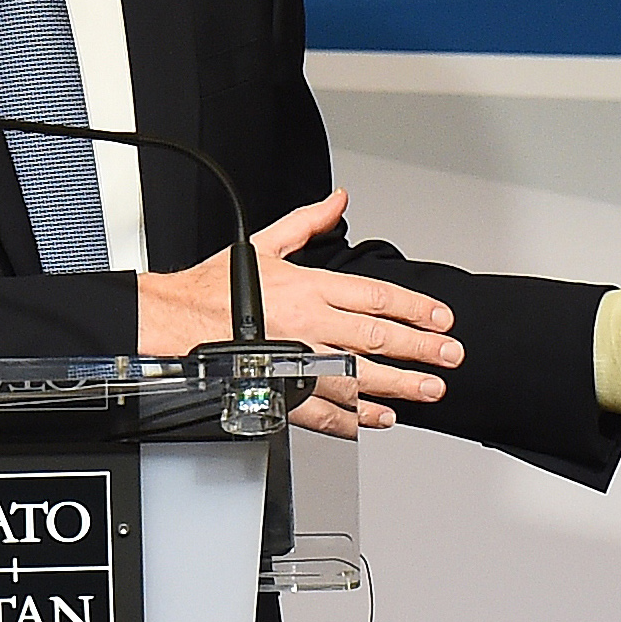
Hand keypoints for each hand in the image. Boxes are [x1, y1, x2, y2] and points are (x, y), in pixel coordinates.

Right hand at [138, 189, 460, 432]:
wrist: (171, 323)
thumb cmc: (212, 289)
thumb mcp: (264, 244)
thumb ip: (308, 223)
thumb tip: (338, 201)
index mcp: (307, 288)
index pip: (375, 296)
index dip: (414, 308)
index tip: (441, 317)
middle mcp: (306, 325)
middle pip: (376, 338)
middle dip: (420, 349)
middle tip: (450, 356)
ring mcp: (295, 361)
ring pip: (358, 377)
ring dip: (398, 387)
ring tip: (428, 391)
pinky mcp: (278, 390)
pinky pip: (323, 410)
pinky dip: (353, 419)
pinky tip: (377, 420)